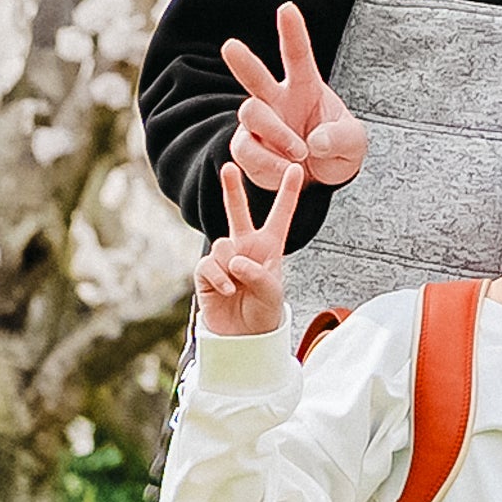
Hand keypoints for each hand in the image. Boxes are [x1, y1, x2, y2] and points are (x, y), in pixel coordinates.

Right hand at [193, 162, 301, 340]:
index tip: (295, 168)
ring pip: (224, 246)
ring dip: (232, 267)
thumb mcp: (272, 293)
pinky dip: (219, 278)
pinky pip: (209, 265)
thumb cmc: (264, 311)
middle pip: (238, 212)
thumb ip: (258, 274)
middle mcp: (246, 246)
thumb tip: (234, 259)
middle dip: (232, 189)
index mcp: (270, 247)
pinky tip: (227, 290)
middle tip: (229, 165)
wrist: (242, 336)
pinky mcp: (206, 271)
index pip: (281, 215)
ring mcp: (225, 258)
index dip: (287, 193)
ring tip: (239, 286)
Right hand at [220, 1, 370, 196]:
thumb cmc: (337, 150)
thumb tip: (316, 142)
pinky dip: (268, 164)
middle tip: (231, 46)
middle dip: (243, 62)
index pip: (298, 55)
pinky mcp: (247, 147)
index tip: (287, 8)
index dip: (292, 32)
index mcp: (306, 87)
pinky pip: (246, 151)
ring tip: (301, 154)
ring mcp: (259, 123)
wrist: (320, 180)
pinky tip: (287, 170)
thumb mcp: (354, 144)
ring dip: (276, 135)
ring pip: (250, 115)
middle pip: (255, 78)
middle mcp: (277, 99)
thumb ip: (342, 139)